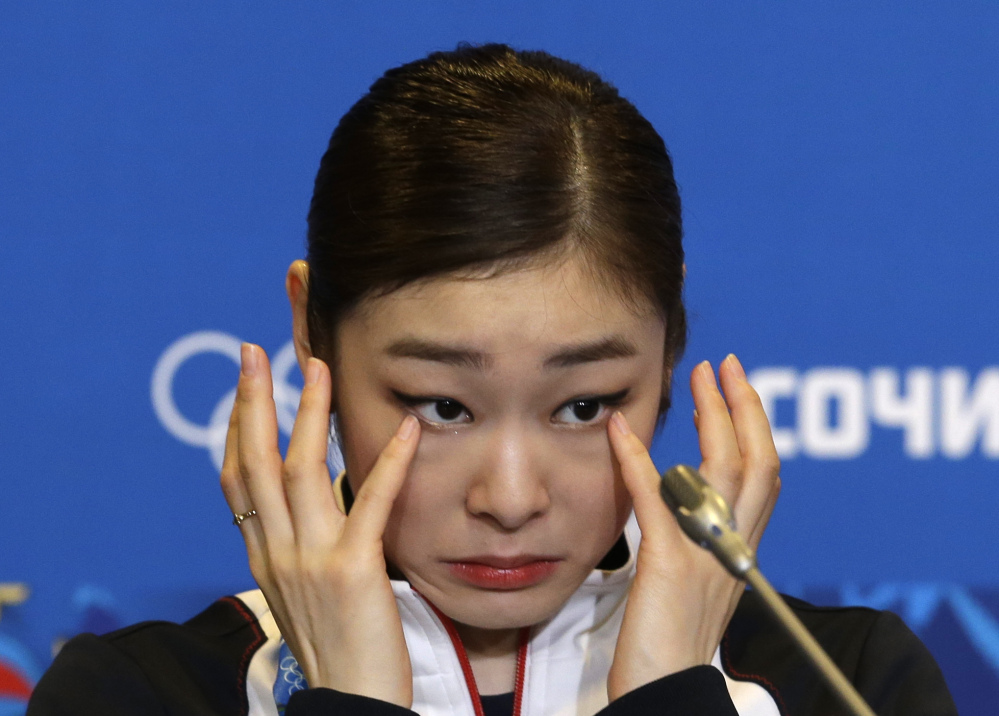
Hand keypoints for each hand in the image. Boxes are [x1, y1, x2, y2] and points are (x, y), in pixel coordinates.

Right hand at [220, 343, 419, 706]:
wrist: (350, 702)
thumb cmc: (336, 646)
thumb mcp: (300, 591)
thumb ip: (296, 545)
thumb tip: (303, 506)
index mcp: (264, 554)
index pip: (237, 480)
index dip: (237, 426)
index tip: (244, 382)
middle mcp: (276, 551)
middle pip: (255, 463)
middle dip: (252, 402)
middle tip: (251, 351)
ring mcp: (310, 559)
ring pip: (300, 472)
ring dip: (308, 415)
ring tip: (317, 368)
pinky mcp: (352, 570)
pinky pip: (369, 504)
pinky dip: (388, 463)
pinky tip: (406, 429)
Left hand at [606, 354, 779, 699]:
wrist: (666, 694)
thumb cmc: (670, 647)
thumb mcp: (695, 587)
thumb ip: (698, 543)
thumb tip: (682, 504)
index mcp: (740, 552)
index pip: (763, 479)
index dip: (755, 429)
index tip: (737, 390)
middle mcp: (734, 547)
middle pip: (757, 463)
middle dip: (744, 407)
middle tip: (724, 365)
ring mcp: (706, 553)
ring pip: (725, 471)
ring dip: (711, 417)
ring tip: (697, 377)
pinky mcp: (669, 564)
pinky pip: (655, 500)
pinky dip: (637, 459)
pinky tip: (619, 428)